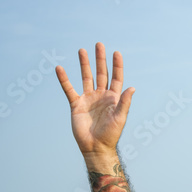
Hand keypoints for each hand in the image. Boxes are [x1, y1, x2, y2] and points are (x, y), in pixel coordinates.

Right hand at [56, 42, 133, 159]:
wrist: (95, 147)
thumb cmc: (111, 135)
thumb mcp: (120, 118)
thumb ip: (124, 102)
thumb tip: (132, 87)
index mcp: (113, 98)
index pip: (116, 77)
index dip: (116, 65)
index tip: (116, 52)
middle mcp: (101, 95)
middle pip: (101, 73)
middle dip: (100, 59)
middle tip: (99, 44)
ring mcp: (88, 99)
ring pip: (86, 77)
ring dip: (84, 64)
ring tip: (82, 50)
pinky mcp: (76, 104)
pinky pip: (69, 89)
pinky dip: (64, 79)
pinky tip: (59, 68)